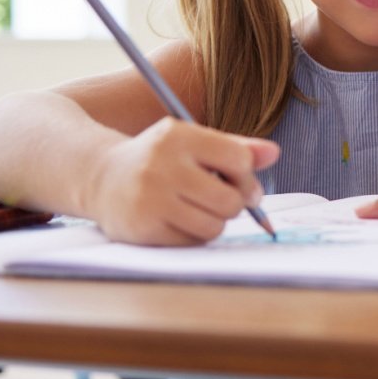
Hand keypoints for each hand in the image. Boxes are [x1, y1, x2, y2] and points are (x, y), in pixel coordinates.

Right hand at [84, 117, 279, 245]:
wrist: (102, 178)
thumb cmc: (160, 159)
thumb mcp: (193, 142)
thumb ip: (235, 147)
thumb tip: (275, 153)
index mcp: (178, 136)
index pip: (239, 159)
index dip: (247, 175)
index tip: (239, 180)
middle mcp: (162, 165)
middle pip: (230, 199)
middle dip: (234, 203)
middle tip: (223, 199)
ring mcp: (150, 198)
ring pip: (214, 226)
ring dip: (215, 222)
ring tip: (200, 210)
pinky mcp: (143, 228)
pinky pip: (193, 242)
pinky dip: (194, 235)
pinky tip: (179, 221)